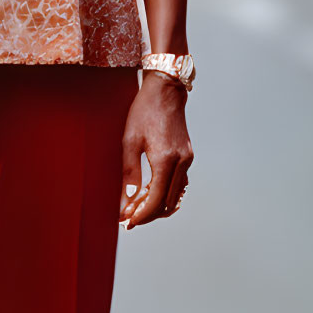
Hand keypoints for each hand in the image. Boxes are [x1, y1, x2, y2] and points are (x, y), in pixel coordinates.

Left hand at [119, 73, 192, 227]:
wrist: (166, 90)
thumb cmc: (144, 111)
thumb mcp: (129, 141)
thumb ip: (129, 174)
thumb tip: (125, 202)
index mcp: (167, 160)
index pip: (156, 200)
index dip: (141, 216)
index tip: (126, 222)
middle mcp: (181, 162)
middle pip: (167, 203)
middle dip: (148, 214)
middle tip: (128, 218)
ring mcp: (187, 160)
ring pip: (175, 196)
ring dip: (156, 206)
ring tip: (136, 208)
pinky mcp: (187, 156)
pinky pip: (178, 184)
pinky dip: (164, 194)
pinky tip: (149, 193)